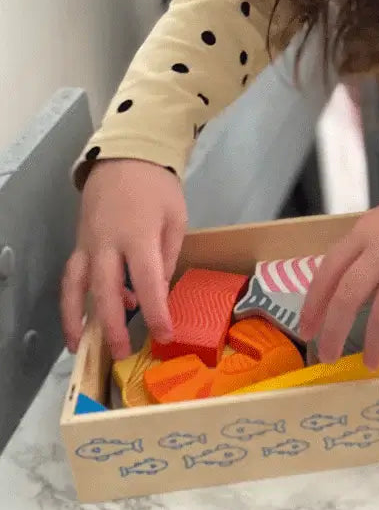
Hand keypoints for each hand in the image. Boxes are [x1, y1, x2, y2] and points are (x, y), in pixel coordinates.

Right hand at [61, 159, 187, 360]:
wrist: (126, 156)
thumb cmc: (158, 187)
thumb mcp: (176, 218)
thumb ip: (168, 256)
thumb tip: (159, 292)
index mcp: (138, 236)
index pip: (148, 282)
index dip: (156, 311)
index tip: (164, 334)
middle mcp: (107, 244)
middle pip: (105, 292)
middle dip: (112, 326)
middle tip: (122, 353)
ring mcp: (88, 244)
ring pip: (76, 288)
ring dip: (76, 319)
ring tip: (81, 347)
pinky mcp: (78, 243)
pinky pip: (71, 277)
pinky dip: (72, 300)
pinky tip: (83, 318)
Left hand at [299, 197, 378, 370]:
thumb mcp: (374, 231)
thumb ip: (356, 259)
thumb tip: (330, 308)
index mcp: (363, 235)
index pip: (329, 271)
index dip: (314, 304)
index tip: (306, 333)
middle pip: (351, 293)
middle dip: (336, 330)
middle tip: (329, 356)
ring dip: (376, 341)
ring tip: (370, 364)